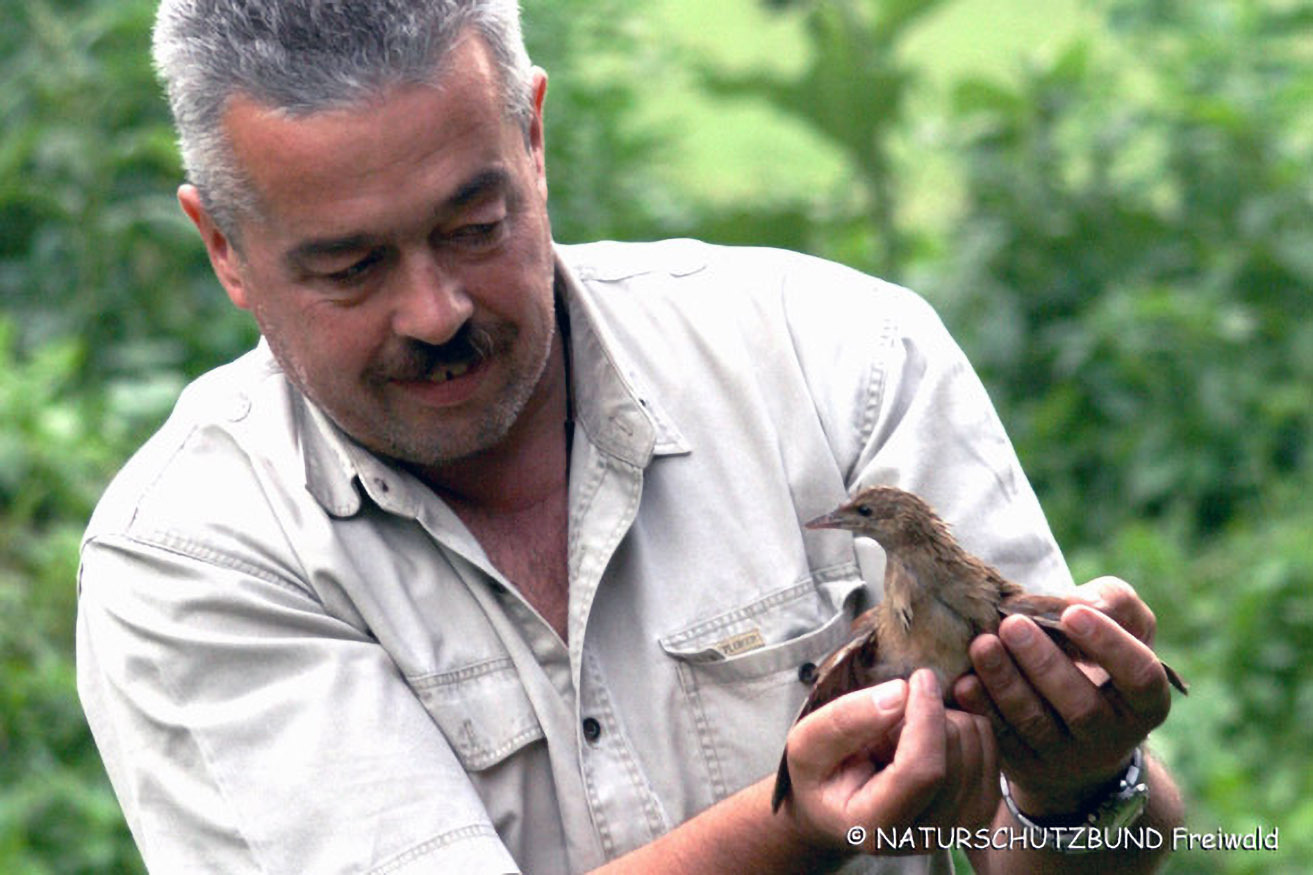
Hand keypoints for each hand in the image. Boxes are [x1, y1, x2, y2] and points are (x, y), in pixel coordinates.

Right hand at [783, 669, 999, 854]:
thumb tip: (901, 693)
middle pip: (955, 755)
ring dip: (944, 721)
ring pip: (977, 746)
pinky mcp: (977, 812)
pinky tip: (930, 736)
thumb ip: (846, 720)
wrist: (836, 809)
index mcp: (877, 827)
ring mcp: (957, 829)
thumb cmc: (820, 775)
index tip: (918, 677)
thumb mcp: (808, 742)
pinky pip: (990, 748)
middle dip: (927, 715)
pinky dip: (964, 727)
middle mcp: (924, 837)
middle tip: (890, 720)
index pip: (922, 770)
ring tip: (904, 734)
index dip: (926, 716)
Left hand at [953, 577, 1172, 815]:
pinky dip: (982, 709)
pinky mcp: (1027, 764)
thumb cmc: (1098, 658)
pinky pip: (1003, 739)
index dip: (1109, 646)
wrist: (1076, 727)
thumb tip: (1083, 603)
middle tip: (1013, 624)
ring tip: (982, 645)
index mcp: (1146, 702)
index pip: (1140, 677)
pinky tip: (964, 682)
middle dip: (1043, 663)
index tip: (1072, 613)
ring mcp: (1068, 757)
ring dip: (1006, 684)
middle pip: (1081, 706)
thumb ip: (1115, 602)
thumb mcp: (1122, 626)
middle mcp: (1112, 736)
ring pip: (1036, 725)